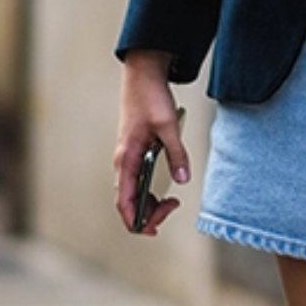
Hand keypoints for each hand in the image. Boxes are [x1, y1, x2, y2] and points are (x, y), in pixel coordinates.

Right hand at [114, 51, 190, 234]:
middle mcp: (123, 162)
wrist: (143, 76)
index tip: (152, 229)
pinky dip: (150, 191)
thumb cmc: (150, 98)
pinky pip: (138, 181)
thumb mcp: (168, 127)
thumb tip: (183, 180)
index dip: (136, 221)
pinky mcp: (135, 153)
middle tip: (172, 208)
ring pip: (134, 193)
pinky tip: (164, 190)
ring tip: (171, 202)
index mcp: (126, 159)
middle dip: (148, 213)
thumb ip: (177, 154)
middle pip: (129, 202)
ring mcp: (128, 159)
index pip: (124, 201)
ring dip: (150, 203)